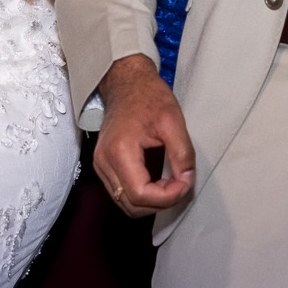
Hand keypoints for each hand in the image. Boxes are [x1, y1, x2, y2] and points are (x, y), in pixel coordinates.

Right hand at [95, 55, 195, 215]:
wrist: (126, 82)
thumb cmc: (147, 96)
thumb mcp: (173, 121)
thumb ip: (183, 154)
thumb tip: (186, 181)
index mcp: (119, 151)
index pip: (140, 194)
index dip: (167, 197)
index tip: (185, 183)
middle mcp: (104, 162)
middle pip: (131, 205)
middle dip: (161, 202)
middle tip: (181, 185)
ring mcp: (101, 165)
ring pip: (125, 203)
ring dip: (151, 202)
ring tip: (171, 184)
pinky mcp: (103, 165)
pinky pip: (121, 193)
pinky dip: (141, 195)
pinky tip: (158, 183)